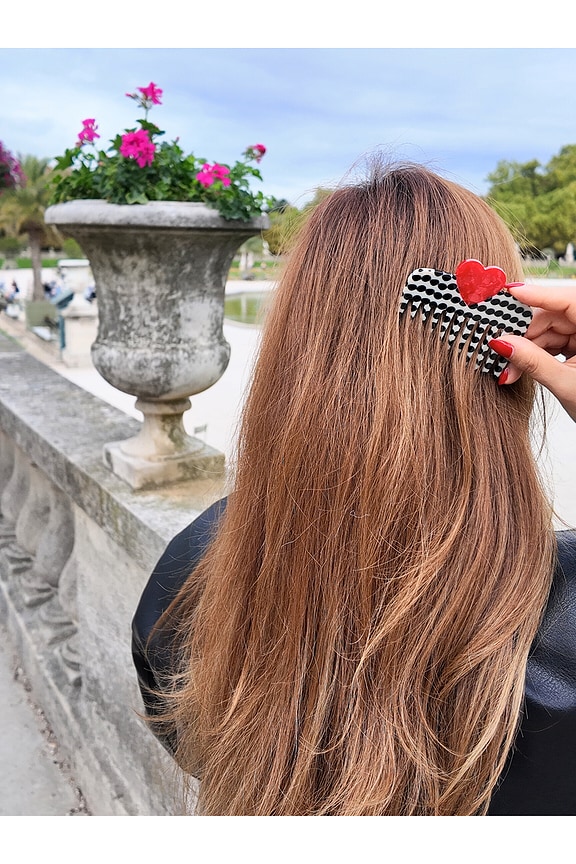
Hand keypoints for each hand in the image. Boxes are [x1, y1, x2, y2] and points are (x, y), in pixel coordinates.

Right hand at [488, 283, 575, 421]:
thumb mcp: (565, 384)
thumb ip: (533, 362)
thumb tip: (503, 343)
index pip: (568, 301)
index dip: (539, 295)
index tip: (511, 293)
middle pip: (553, 316)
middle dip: (524, 335)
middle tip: (501, 350)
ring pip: (549, 330)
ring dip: (527, 348)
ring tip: (512, 370)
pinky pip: (554, 341)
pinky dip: (537, 353)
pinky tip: (523, 367)